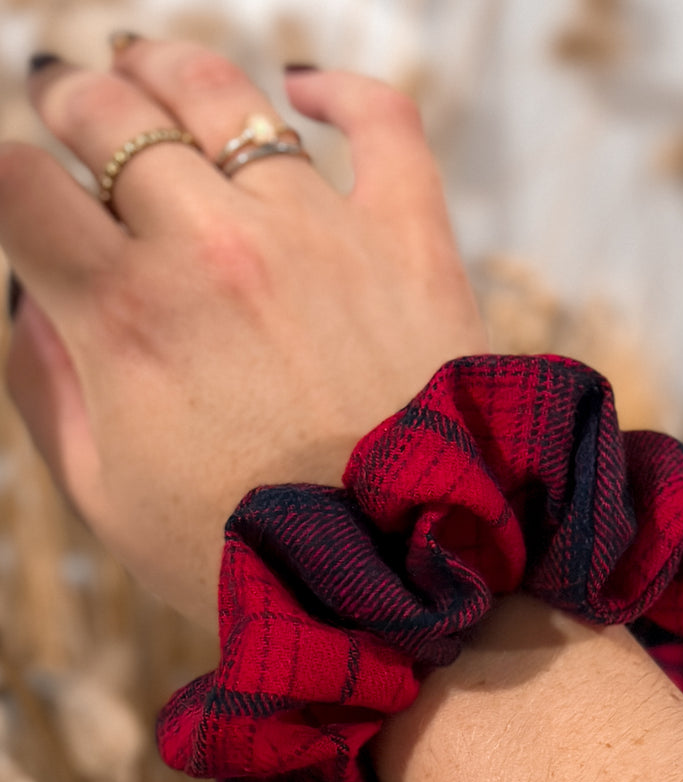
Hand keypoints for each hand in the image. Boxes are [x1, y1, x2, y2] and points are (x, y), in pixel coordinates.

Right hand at [0, 39, 487, 630]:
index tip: (20, 189)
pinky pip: (383, 124)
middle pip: (111, 117)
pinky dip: (343, 90)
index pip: (22, 186)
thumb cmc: (242, 557)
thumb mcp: (105, 500)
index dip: (5, 175)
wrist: (398, 589)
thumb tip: (28, 292)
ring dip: (165, 66)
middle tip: (59, 91)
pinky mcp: (411, 241)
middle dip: (67, 95)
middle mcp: (215, 252)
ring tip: (141, 60)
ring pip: (224, 95)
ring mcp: (320, 235)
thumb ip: (45, 387)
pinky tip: (304, 84)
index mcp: (126, 317)